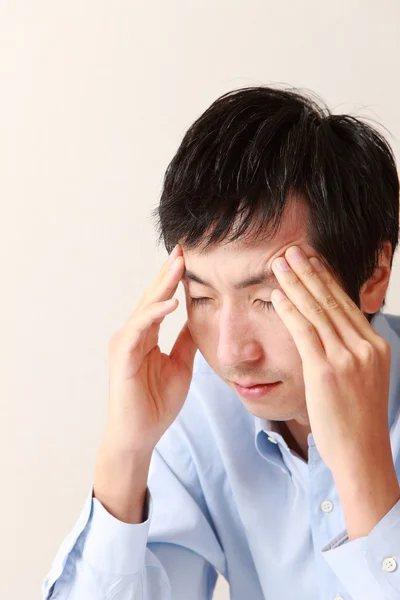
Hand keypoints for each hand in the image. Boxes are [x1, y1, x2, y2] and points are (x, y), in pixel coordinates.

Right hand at [103, 244, 196, 456]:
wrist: (140, 435)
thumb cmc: (156, 403)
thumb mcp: (181, 364)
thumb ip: (186, 341)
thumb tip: (199, 319)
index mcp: (146, 336)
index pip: (162, 301)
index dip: (174, 280)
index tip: (190, 259)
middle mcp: (133, 334)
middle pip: (153, 297)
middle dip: (168, 272)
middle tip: (184, 248)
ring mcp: (125, 342)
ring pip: (146, 306)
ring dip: (162, 285)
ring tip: (179, 264)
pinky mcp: (123, 355)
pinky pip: (140, 329)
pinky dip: (155, 314)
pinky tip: (171, 302)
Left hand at [270, 245, 391, 474]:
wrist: (362, 455)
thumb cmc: (357, 421)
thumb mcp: (364, 379)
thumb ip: (351, 352)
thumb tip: (330, 333)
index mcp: (375, 346)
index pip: (346, 304)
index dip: (326, 279)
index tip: (312, 260)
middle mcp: (364, 347)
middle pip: (332, 300)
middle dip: (309, 272)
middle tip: (292, 250)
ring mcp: (348, 358)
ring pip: (317, 311)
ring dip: (295, 283)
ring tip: (280, 263)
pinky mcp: (327, 371)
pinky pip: (305, 332)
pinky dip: (289, 310)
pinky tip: (277, 294)